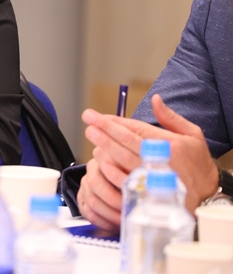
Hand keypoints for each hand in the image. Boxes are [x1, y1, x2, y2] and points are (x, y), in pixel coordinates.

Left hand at [78, 94, 217, 227]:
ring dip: (104, 148)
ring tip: (91, 137)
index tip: (96, 116)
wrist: (206, 195)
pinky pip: (125, 183)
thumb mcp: (192, 134)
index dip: (114, 122)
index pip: (135, 129)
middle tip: (88, 121)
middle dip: (104, 131)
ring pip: (122, 161)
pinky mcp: (148, 194)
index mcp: (170, 144)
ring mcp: (154, 179)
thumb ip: (171, 117)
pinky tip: (100, 164)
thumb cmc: (197, 162)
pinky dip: (111, 172)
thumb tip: (155, 99)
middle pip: (125, 143)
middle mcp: (161, 160)